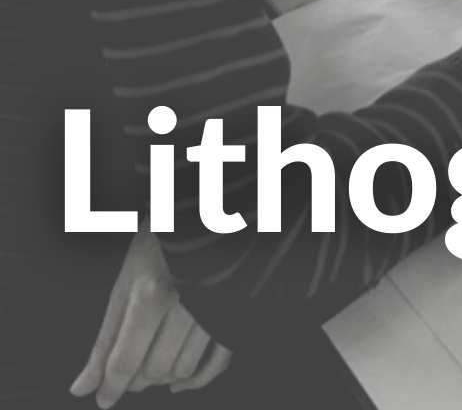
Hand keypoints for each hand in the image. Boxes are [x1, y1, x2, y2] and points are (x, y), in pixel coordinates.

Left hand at [70, 228, 231, 406]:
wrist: (210, 212)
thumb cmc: (163, 241)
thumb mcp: (126, 281)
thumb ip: (107, 337)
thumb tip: (83, 386)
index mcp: (152, 294)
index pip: (127, 360)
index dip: (111, 386)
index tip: (105, 398)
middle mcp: (185, 305)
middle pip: (155, 369)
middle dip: (136, 379)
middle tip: (130, 371)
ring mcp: (214, 309)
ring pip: (184, 368)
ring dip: (164, 377)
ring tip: (154, 365)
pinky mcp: (235, 310)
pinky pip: (219, 360)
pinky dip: (200, 378)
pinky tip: (182, 382)